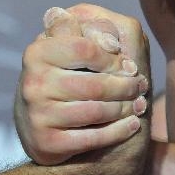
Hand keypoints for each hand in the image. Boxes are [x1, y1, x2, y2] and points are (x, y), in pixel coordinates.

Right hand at [15, 3, 149, 164]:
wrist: (38, 126)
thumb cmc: (64, 77)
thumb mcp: (69, 47)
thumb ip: (92, 32)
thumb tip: (113, 43)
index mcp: (38, 51)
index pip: (86, 48)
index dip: (114, 58)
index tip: (130, 65)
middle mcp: (33, 82)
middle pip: (96, 84)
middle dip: (126, 86)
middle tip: (141, 86)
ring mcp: (38, 114)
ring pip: (97, 111)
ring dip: (125, 108)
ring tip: (138, 104)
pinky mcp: (46, 142)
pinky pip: (93, 137)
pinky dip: (119, 131)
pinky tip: (132, 124)